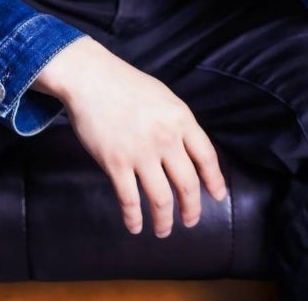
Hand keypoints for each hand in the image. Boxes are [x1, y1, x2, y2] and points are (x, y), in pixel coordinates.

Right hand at [31, 37, 225, 237]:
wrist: (89, 77)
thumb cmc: (125, 84)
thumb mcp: (163, 96)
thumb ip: (177, 122)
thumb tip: (189, 150)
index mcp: (180, 118)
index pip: (206, 157)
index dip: (214, 180)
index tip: (217, 196)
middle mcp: (165, 138)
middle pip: (187, 184)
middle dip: (192, 209)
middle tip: (190, 220)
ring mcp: (140, 152)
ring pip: (161, 199)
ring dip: (164, 221)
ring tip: (163, 230)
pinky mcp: (116, 163)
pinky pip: (130, 201)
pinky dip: (134, 218)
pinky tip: (135, 226)